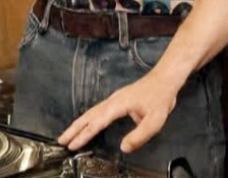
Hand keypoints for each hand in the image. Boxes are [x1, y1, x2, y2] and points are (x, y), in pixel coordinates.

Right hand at [58, 72, 180, 153]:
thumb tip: (123, 148)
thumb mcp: (154, 121)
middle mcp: (113, 101)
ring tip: (69, 134)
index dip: (84, 135)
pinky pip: (99, 110)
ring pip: (92, 112)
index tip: (72, 145)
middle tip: (61, 140)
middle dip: (74, 129)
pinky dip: (89, 119)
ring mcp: (115, 99)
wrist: (165, 79)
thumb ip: (139, 136)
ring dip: (79, 123)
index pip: (97, 122)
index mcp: (118, 105)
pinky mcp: (119, 100)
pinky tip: (88, 124)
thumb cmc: (160, 97)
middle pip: (89, 115)